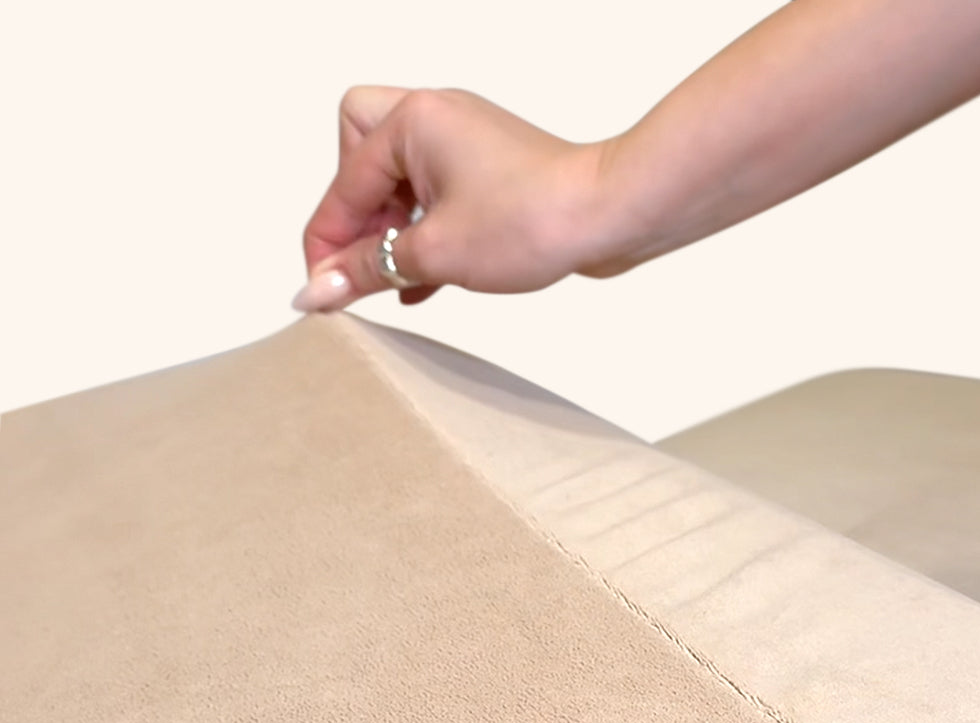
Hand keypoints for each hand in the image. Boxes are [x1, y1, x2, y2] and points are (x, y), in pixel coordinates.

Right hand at [294, 86, 614, 310]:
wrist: (608, 216)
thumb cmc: (534, 218)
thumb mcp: (433, 253)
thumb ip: (366, 270)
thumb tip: (316, 290)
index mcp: (412, 122)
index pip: (343, 187)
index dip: (326, 245)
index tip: (320, 290)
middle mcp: (435, 120)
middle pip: (358, 156)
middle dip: (354, 212)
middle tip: (363, 260)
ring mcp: (463, 144)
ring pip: (398, 182)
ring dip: (390, 230)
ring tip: (395, 278)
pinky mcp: (487, 172)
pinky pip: (433, 198)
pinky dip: (421, 235)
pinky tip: (420, 283)